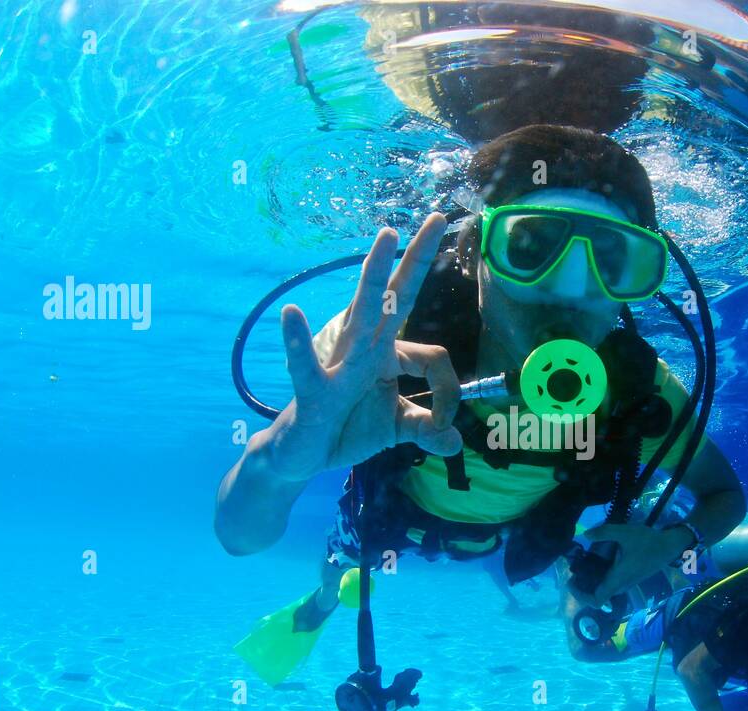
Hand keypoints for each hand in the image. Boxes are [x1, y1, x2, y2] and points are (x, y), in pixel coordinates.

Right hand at [263, 213, 462, 481]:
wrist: (300, 455)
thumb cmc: (346, 429)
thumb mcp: (395, 429)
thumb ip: (425, 429)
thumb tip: (455, 442)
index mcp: (386, 354)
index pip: (433, 358)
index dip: (448, 394)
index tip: (446, 422)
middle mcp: (365, 349)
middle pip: (395, 297)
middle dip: (416, 259)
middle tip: (437, 218)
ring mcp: (340, 364)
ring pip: (361, 313)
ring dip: (374, 275)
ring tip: (387, 237)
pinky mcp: (314, 390)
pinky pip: (307, 365)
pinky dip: (298, 342)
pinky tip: (292, 314)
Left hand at [570, 523, 693, 604]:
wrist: (670, 546)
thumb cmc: (648, 542)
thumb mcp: (624, 533)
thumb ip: (604, 532)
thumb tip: (585, 534)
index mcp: (618, 579)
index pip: (597, 600)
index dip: (581, 596)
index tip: (572, 582)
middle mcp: (621, 585)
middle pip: (598, 596)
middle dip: (583, 587)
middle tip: (574, 571)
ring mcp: (627, 583)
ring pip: (604, 590)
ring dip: (592, 582)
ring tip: (583, 565)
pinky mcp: (630, 578)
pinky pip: (611, 583)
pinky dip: (600, 577)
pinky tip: (598, 561)